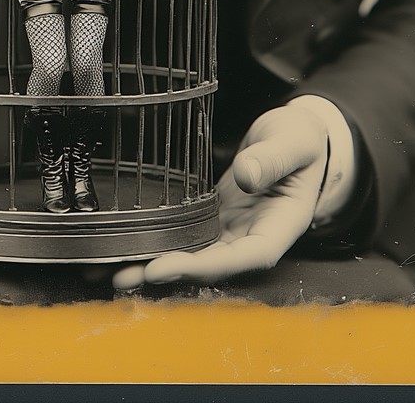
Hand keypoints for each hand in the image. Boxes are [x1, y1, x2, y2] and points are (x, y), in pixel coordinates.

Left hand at [113, 105, 327, 288]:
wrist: (294, 136)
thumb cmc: (300, 140)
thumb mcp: (293, 142)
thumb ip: (273, 158)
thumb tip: (247, 176)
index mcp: (279, 228)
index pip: (242, 258)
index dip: (202, 268)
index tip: (164, 267)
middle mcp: (253, 238)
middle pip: (210, 267)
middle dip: (168, 274)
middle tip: (126, 276)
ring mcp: (231, 231)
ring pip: (193, 256)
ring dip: (156, 266)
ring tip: (114, 272)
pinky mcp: (213, 218)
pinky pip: (185, 235)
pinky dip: (158, 243)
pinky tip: (128, 247)